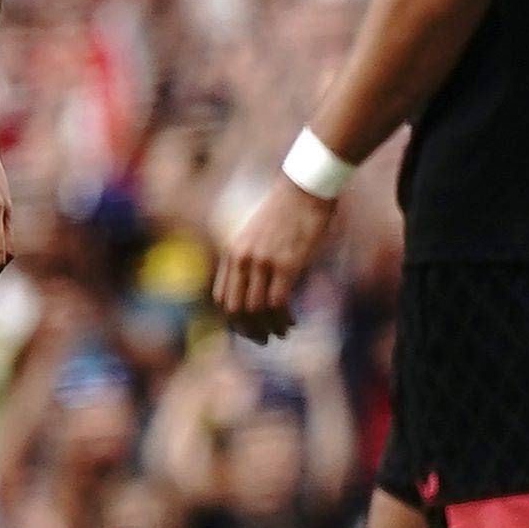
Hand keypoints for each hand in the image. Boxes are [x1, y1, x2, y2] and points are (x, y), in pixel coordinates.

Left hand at [209, 179, 335, 344]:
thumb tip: (257, 287)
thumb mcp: (259, 235)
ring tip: (281, 332)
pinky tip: (292, 322)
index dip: (234, 320)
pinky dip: (283, 319)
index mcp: (233, 253)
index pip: (222, 299)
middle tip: (264, 339)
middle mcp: (242, 259)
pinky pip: (278, 304)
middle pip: (235, 310)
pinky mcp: (286, 264)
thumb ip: (253, 259)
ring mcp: (263, 262)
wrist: (305, 187)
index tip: (250, 328)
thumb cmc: (287, 210)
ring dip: (268, 328)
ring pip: (257, 311)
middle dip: (248, 331)